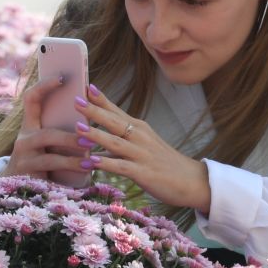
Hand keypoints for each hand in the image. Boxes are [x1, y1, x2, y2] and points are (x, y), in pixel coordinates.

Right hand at [5, 76, 88, 182]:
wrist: (18, 190)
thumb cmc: (42, 162)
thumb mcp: (47, 143)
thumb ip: (60, 129)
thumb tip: (89, 109)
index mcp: (30, 126)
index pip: (31, 99)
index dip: (44, 86)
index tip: (62, 77)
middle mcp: (23, 139)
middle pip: (47, 134)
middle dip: (70, 137)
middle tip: (89, 136)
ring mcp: (24, 158)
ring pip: (49, 156)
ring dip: (72, 156)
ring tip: (91, 157)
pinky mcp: (27, 176)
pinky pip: (51, 170)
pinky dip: (71, 169)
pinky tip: (86, 170)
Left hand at [74, 84, 210, 213]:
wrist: (191, 180)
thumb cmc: (164, 163)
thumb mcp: (143, 145)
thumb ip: (120, 142)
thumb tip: (96, 142)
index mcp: (139, 128)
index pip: (117, 110)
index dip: (101, 99)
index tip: (85, 86)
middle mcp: (140, 137)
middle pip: (114, 121)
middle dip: (94, 111)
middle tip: (75, 100)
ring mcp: (142, 154)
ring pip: (116, 142)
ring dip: (96, 135)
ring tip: (78, 128)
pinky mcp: (144, 173)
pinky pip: (121, 167)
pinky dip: (106, 163)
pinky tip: (92, 162)